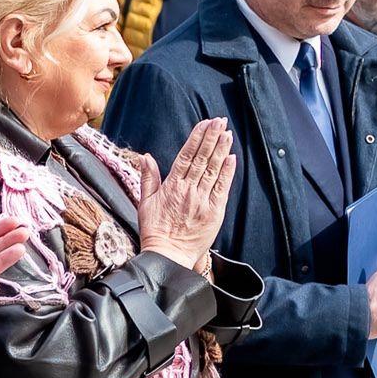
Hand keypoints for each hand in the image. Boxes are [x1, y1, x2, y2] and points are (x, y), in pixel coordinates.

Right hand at [137, 118, 236, 269]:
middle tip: (220, 121)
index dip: (197, 138)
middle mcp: (188, 190)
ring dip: (221, 150)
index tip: (205, 124)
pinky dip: (227, 172)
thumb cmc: (155, 231)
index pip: (186, 156)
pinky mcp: (214, 212)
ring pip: (213, 170)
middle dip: (211, 138)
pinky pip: (222, 188)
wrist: (168, 256)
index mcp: (171, 186)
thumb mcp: (145, 203)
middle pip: (202, 159)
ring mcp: (202, 200)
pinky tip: (231, 158)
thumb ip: (148, 178)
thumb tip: (146, 157)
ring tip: (227, 133)